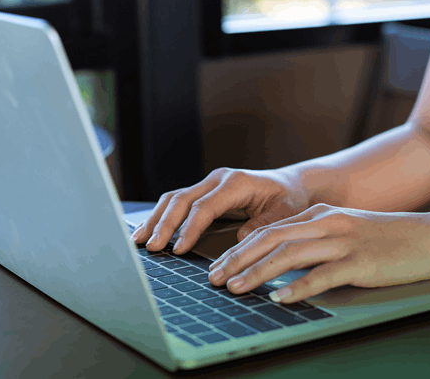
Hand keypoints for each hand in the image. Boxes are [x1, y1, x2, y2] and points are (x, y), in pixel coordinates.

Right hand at [131, 167, 309, 252]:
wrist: (290, 185)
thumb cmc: (289, 200)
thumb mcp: (286, 214)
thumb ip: (264, 225)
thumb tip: (240, 240)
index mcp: (236, 183)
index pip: (204, 206)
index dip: (189, 228)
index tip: (178, 249)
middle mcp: (217, 180)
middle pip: (181, 200)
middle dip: (163, 224)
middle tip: (151, 247)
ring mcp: (207, 184)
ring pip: (173, 199)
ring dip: (155, 219)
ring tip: (139, 241)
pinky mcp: (202, 192)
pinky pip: (177, 202)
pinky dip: (160, 216)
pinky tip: (148, 231)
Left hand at [207, 204, 429, 302]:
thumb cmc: (389, 238)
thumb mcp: (346, 229)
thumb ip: (316, 238)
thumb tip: (283, 262)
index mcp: (320, 215)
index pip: (269, 230)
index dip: (240, 249)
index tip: (219, 266)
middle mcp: (327, 223)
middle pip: (271, 239)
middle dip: (238, 259)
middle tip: (214, 279)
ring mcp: (344, 241)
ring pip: (290, 254)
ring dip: (257, 273)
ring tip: (235, 288)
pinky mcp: (362, 262)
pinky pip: (324, 275)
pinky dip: (299, 287)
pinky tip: (280, 298)